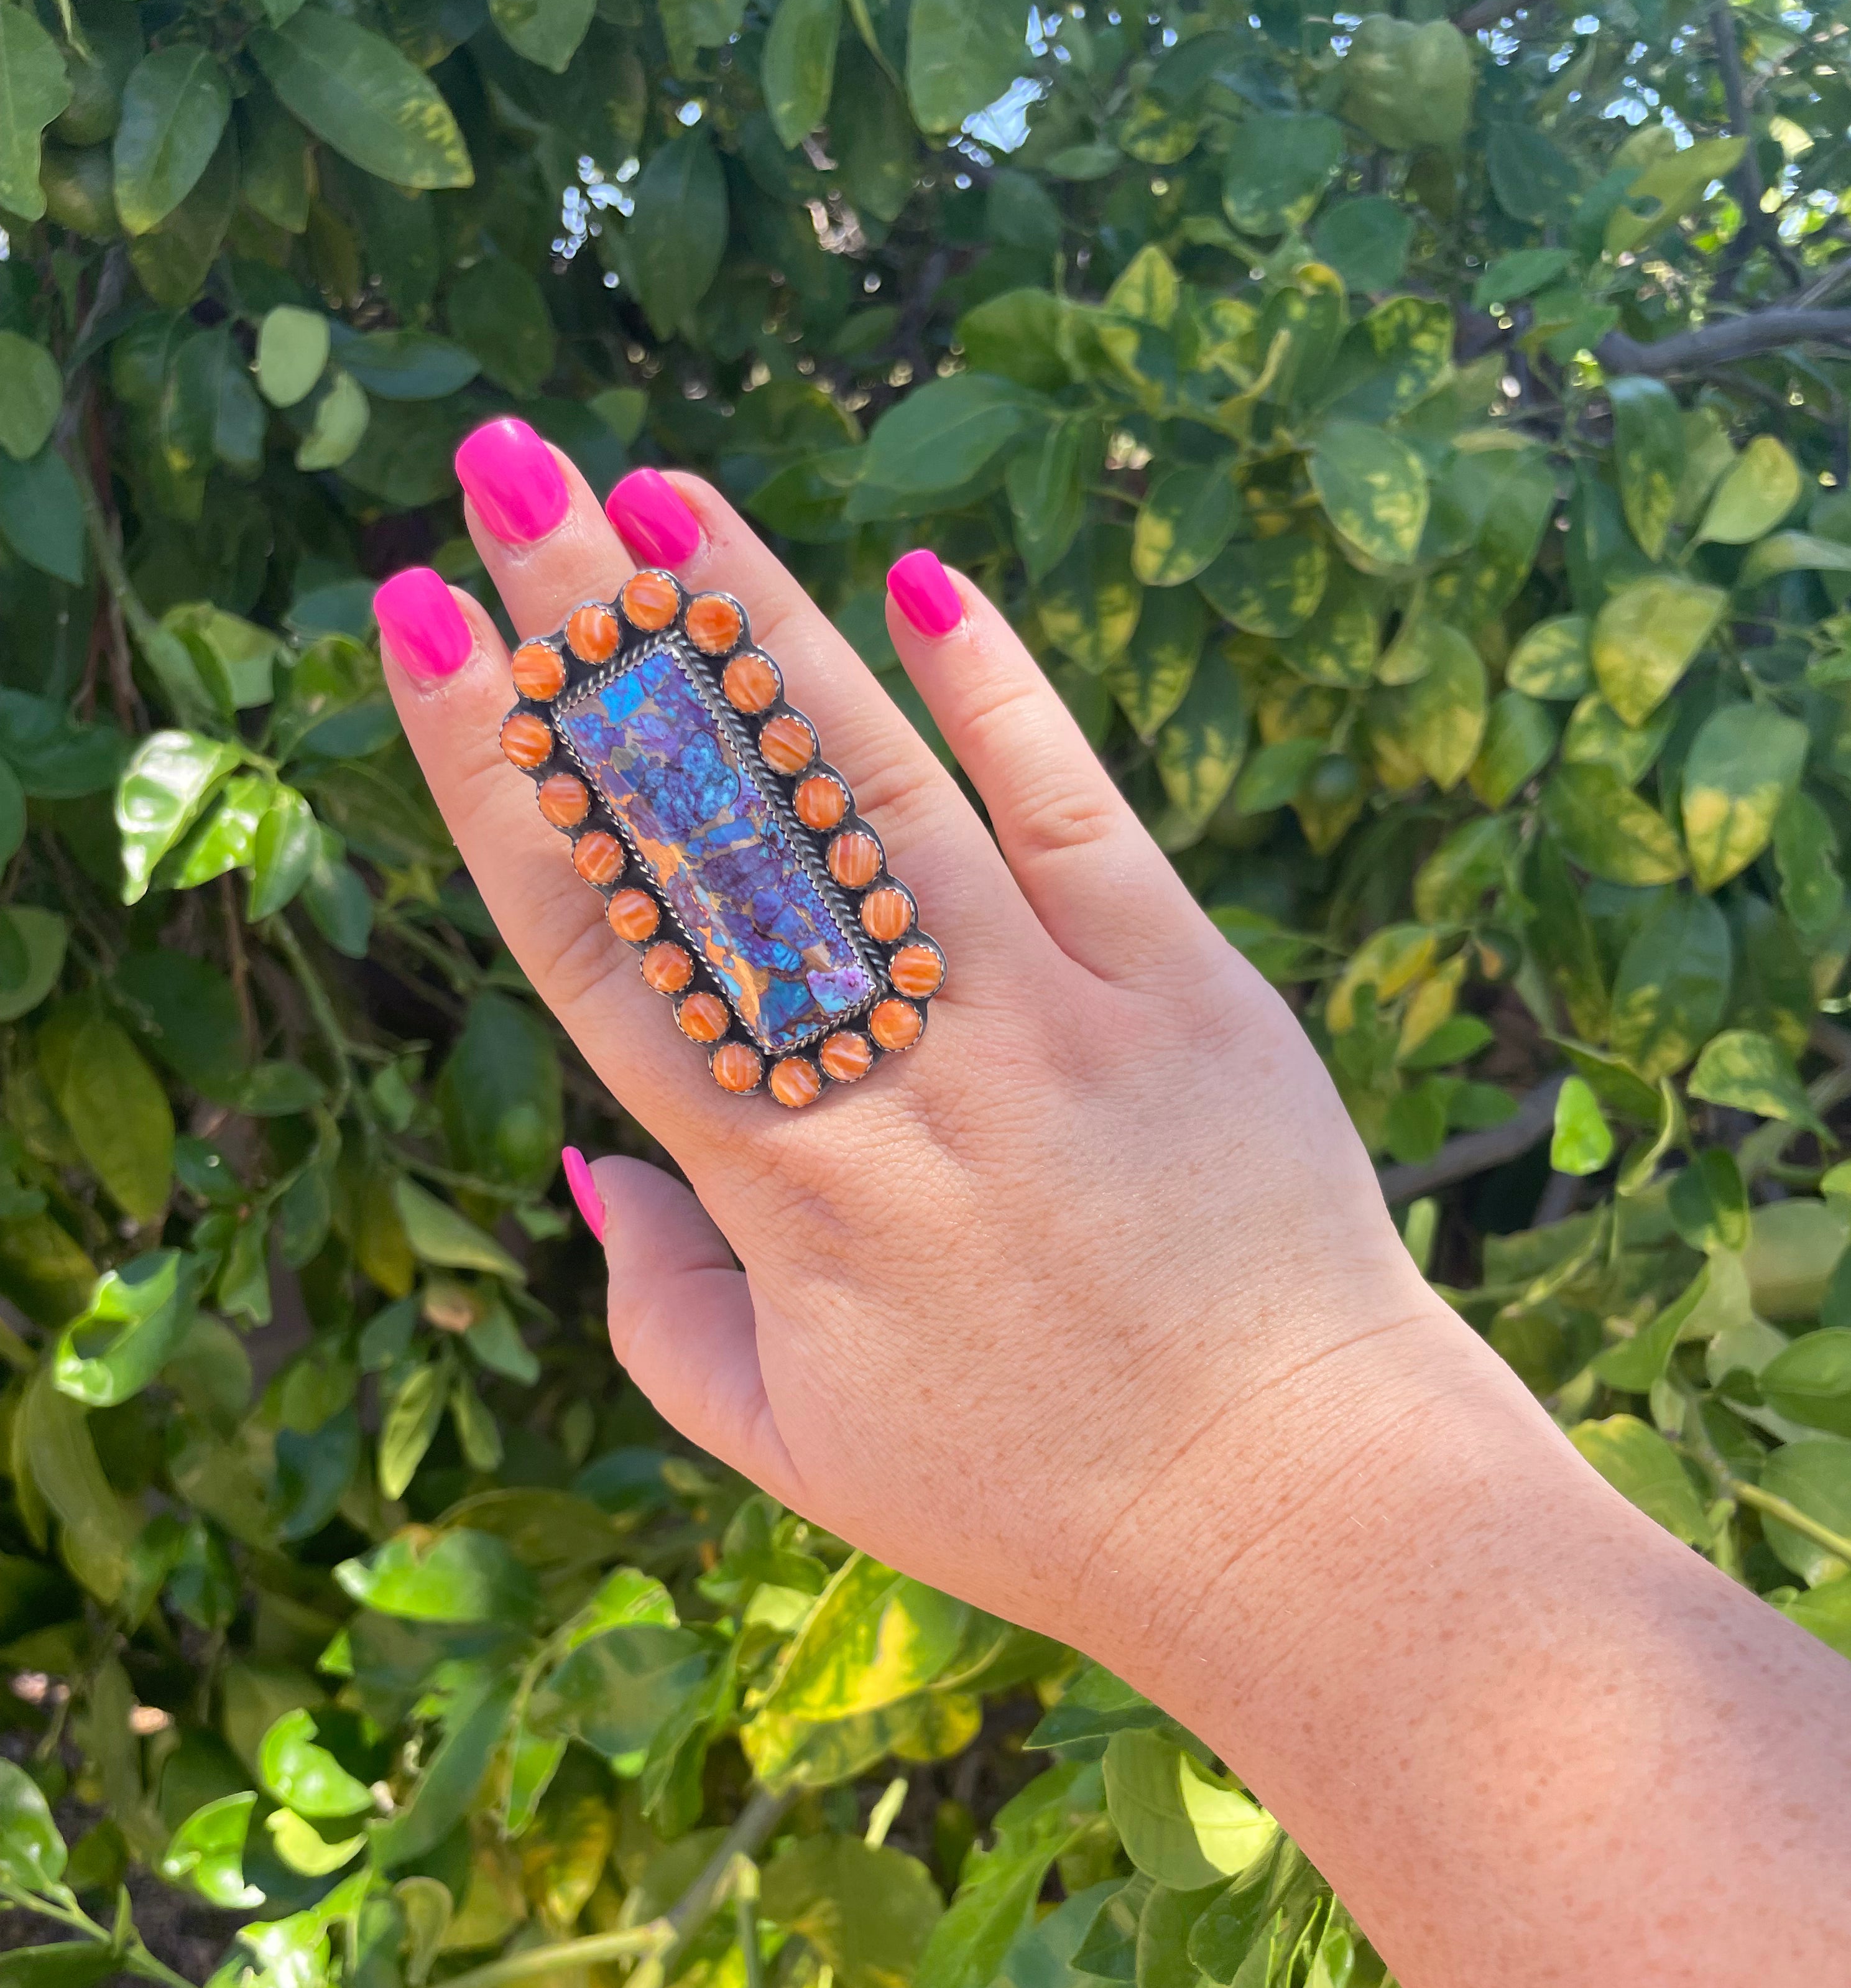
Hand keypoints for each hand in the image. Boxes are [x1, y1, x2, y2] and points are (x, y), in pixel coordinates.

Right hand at [375, 418, 1454, 1656]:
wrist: (1292, 1510)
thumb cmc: (1033, 1495)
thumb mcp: (792, 1448)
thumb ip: (656, 1307)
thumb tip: (591, 1155)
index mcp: (784, 1187)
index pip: (599, 937)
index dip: (495, 773)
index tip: (422, 627)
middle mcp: (901, 1074)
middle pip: (718, 822)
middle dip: (596, 639)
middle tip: (508, 477)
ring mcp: (1053, 1012)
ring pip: (876, 782)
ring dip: (760, 624)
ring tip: (658, 490)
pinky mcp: (1188, 985)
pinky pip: (1077, 811)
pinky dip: (1001, 695)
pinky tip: (923, 577)